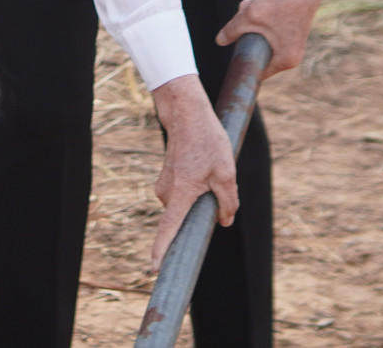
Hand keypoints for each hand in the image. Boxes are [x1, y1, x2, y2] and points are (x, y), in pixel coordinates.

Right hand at [149, 75, 237, 270]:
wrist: (186, 114)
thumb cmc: (207, 141)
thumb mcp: (227, 173)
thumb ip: (229, 202)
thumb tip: (225, 221)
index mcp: (181, 193)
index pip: (169, 228)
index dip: (162, 250)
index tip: (154, 269)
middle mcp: (167, 192)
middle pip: (185, 215)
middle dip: (201, 210)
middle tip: (215, 184)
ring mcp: (163, 184)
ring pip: (185, 203)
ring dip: (199, 195)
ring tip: (210, 167)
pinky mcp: (165, 178)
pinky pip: (181, 194)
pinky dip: (194, 188)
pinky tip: (203, 165)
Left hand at [216, 0, 335, 78]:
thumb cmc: (282, 1)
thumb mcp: (250, 17)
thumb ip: (232, 31)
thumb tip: (219, 41)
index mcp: (285, 59)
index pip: (258, 70)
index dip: (243, 60)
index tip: (232, 50)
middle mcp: (292, 54)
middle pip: (257, 49)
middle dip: (245, 31)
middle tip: (243, 14)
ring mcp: (293, 40)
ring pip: (261, 34)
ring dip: (251, 20)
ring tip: (250, 4)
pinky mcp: (292, 27)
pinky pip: (269, 26)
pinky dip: (260, 15)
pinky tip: (256, 1)